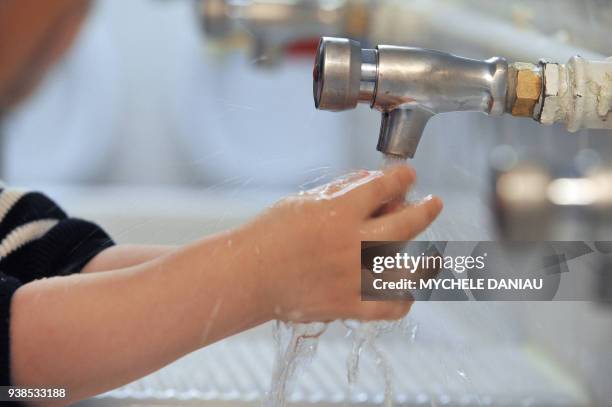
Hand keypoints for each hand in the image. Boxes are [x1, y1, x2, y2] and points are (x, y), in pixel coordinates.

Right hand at [237, 165, 442, 322]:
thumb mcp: (303, 201)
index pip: (383, 188)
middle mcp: (352, 243)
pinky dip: (404, 299)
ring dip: (425, 258)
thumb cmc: (270, 235)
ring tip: (433, 254)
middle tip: (434, 203)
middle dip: (426, 209)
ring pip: (408, 268)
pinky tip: (406, 290)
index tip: (408, 176)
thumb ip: (339, 190)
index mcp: (338, 213)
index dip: (401, 178)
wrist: (248, 276)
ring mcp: (353, 277)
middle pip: (406, 224)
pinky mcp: (349, 305)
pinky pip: (390, 306)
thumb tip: (369, 179)